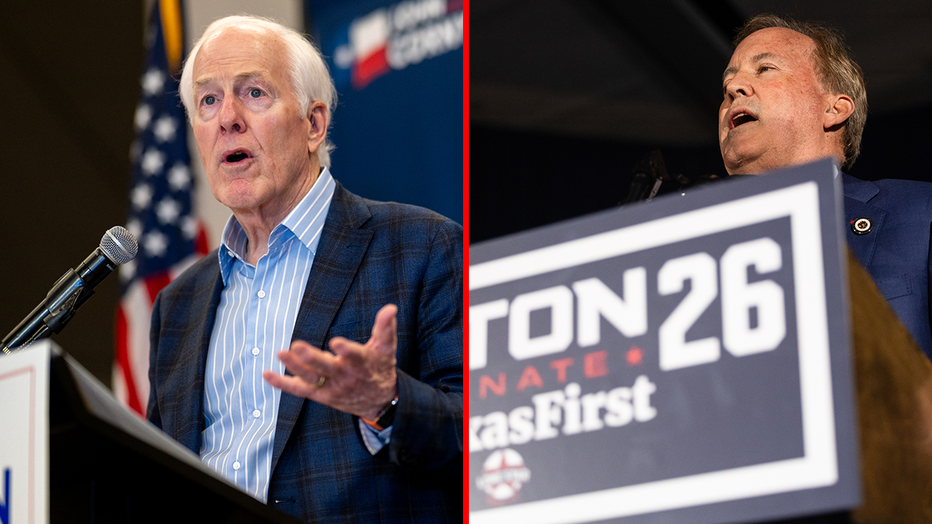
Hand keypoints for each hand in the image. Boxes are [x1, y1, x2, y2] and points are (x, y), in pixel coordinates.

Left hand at [263, 304, 398, 419]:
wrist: (379, 403)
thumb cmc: (380, 368)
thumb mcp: (387, 348)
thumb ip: (386, 327)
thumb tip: (390, 307)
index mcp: (362, 363)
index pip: (355, 356)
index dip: (346, 350)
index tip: (336, 343)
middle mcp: (345, 376)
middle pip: (327, 368)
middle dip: (312, 358)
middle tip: (296, 346)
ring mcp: (332, 387)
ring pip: (311, 379)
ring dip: (294, 367)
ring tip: (280, 353)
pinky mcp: (321, 395)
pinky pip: (300, 390)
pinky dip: (283, 383)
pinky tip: (267, 374)